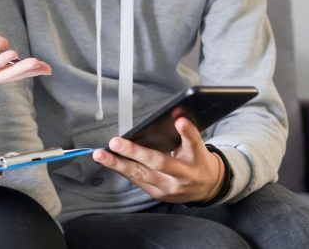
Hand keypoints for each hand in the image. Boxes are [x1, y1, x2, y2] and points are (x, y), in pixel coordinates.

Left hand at [91, 116, 224, 203]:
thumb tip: (174, 113)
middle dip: (135, 152)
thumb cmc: (197, 161)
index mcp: (197, 158)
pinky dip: (121, 170)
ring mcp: (170, 187)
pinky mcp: (159, 194)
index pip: (193, 143)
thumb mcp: (197, 146)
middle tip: (116, 142)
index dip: (187, 132)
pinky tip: (107, 161)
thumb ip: (185, 134)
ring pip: (141, 175)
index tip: (180, 120)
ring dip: (118, 164)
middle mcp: (184, 175)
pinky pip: (137, 180)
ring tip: (100, 155)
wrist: (207, 189)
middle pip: (159, 162)